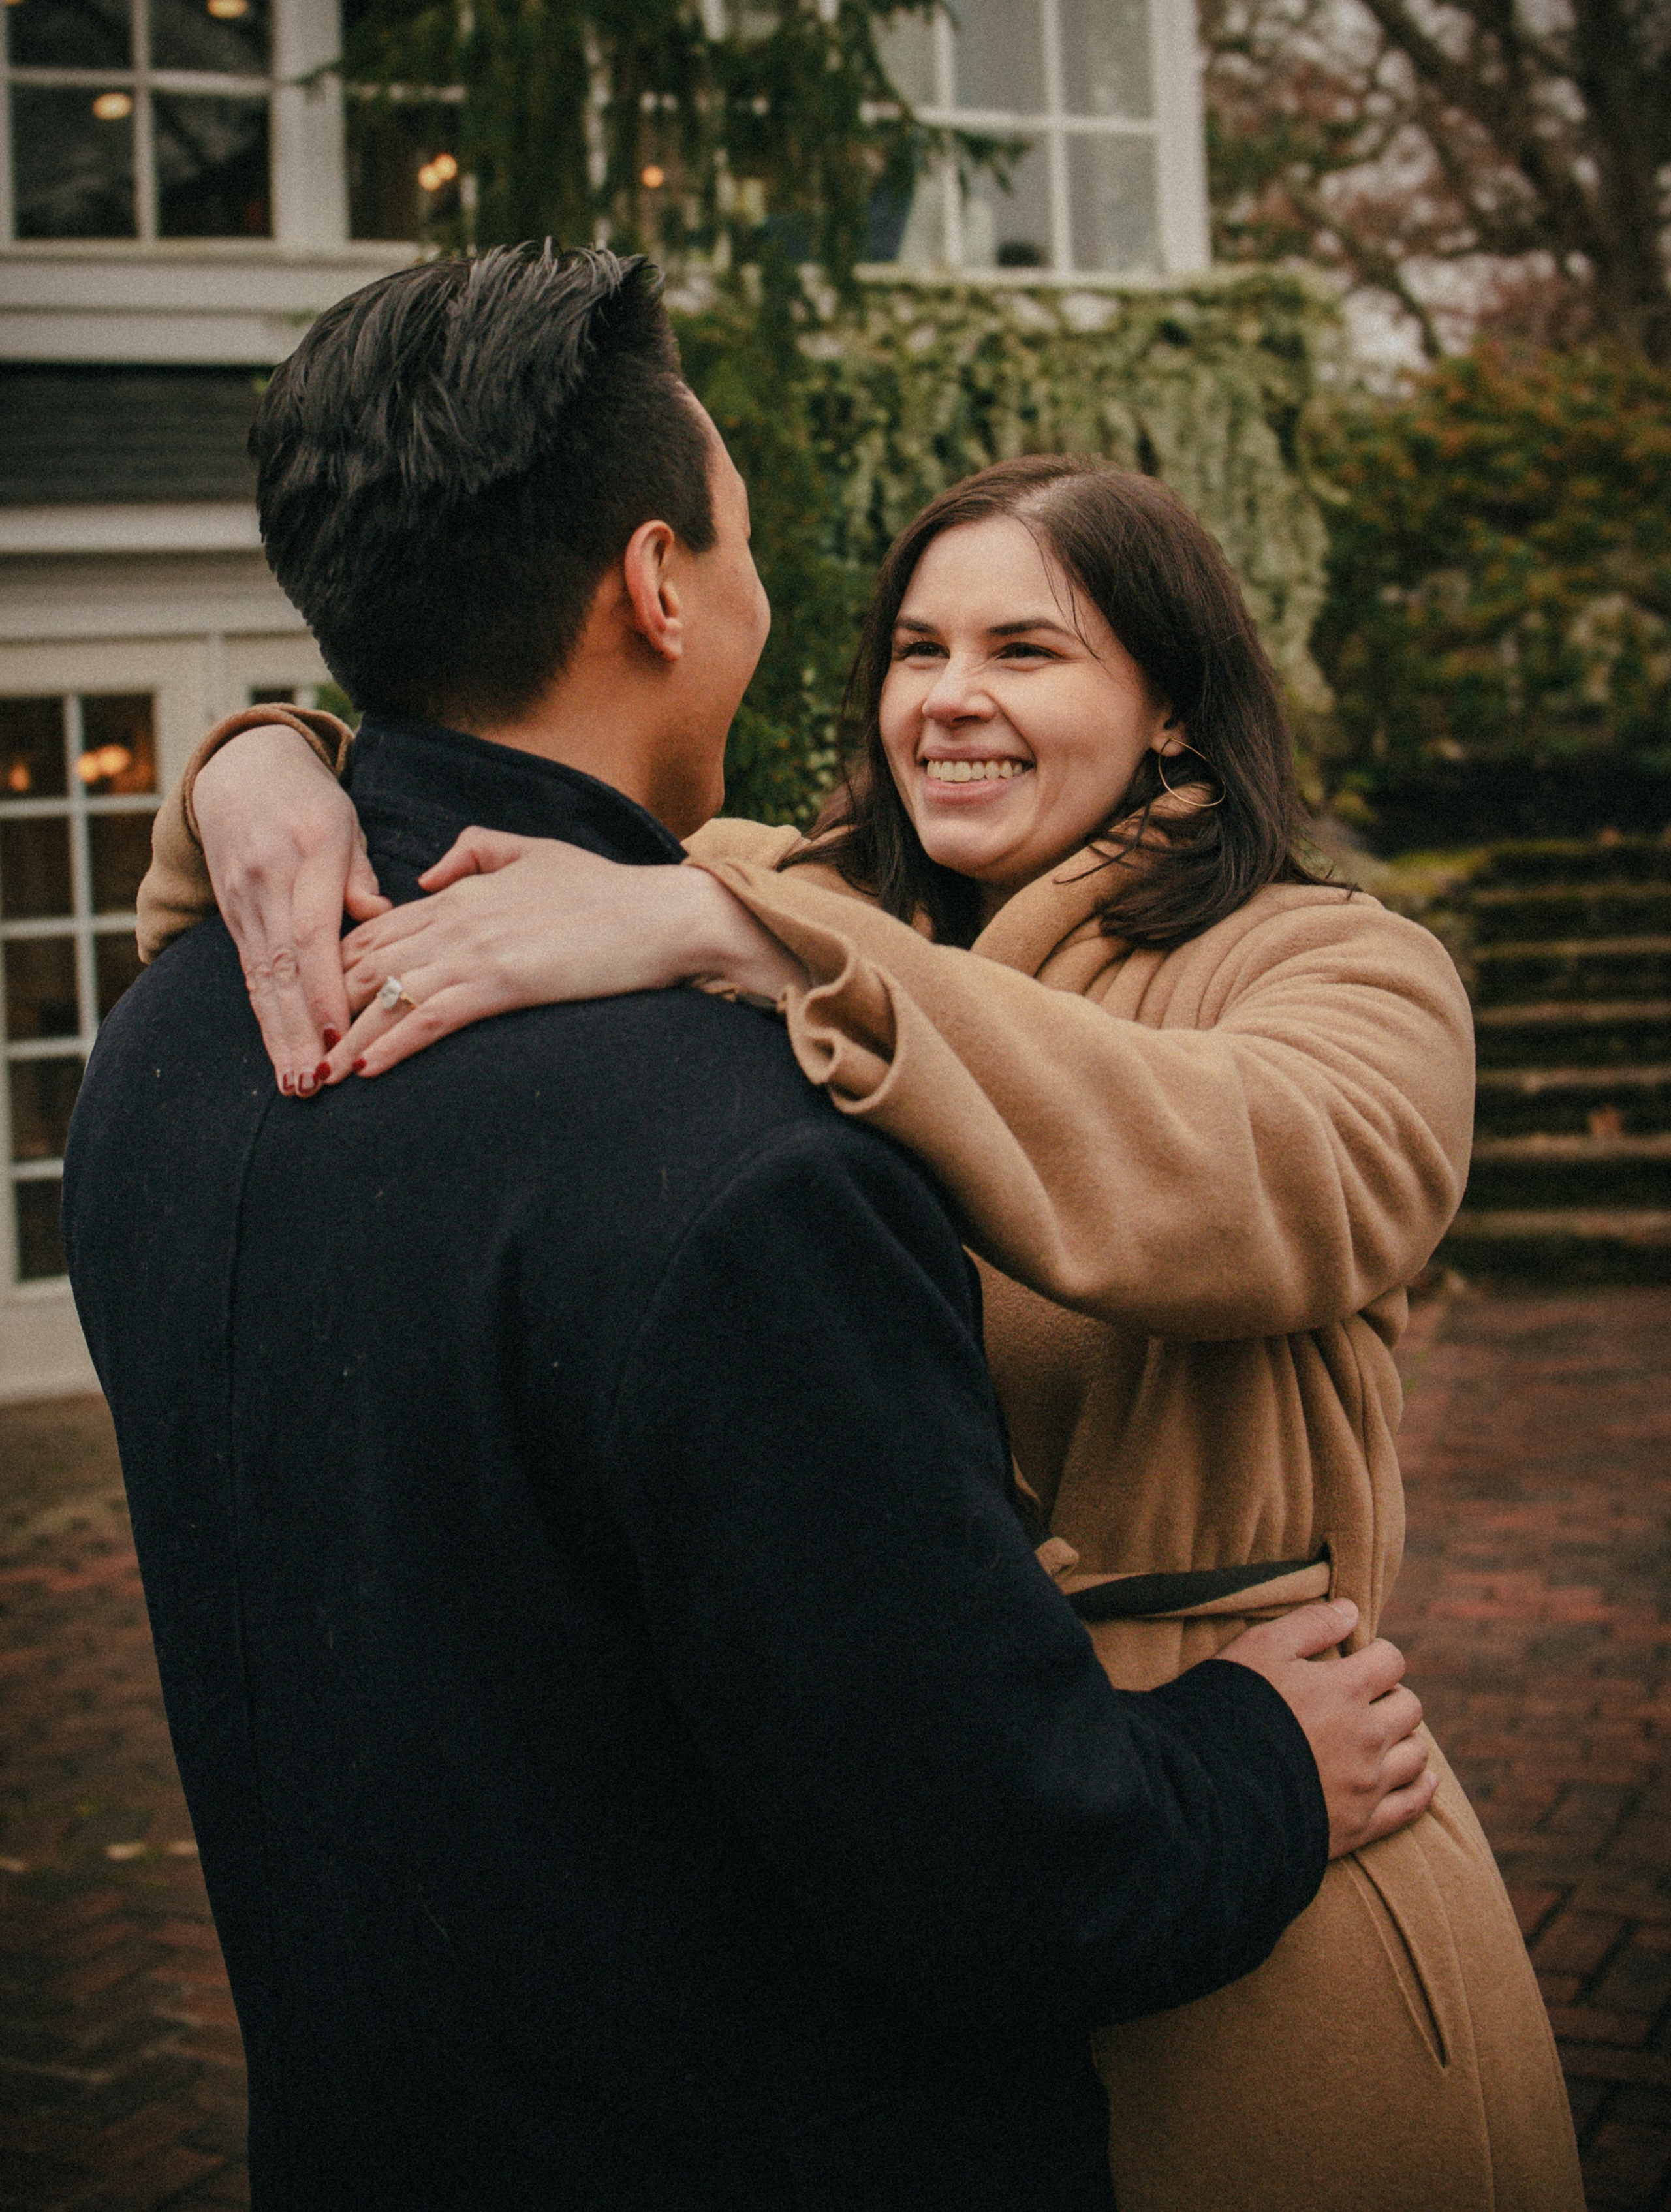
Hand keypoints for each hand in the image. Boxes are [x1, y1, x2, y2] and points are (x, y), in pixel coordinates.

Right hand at [194, 726, 389, 1092]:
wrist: (241, 773)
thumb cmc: (312, 804)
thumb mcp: (346, 824)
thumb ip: (360, 873)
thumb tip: (380, 914)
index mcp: (308, 853)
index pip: (313, 932)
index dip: (325, 988)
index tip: (341, 1035)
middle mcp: (267, 882)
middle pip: (282, 968)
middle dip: (299, 1030)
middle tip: (315, 1083)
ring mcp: (244, 902)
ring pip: (261, 979)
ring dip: (278, 1036)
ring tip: (295, 1085)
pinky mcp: (232, 918)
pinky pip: (249, 976)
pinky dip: (265, 1018)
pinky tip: (278, 1056)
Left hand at [324, 828, 807, 1081]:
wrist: (658, 915)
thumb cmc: (604, 888)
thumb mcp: (532, 851)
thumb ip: (474, 853)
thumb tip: (427, 872)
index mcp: (460, 892)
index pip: (378, 930)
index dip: (337, 968)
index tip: (312, 1002)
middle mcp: (456, 919)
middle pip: (368, 964)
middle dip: (327, 1009)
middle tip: (297, 1050)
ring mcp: (477, 952)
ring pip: (390, 995)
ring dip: (349, 1039)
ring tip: (319, 1074)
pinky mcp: (503, 983)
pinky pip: (433, 1017)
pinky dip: (395, 1044)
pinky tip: (368, 1069)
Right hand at [1216, 1600, 1435, 1858]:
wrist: (1208, 1791)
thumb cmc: (1228, 1709)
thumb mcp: (1259, 1649)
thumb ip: (1309, 1625)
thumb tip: (1351, 1610)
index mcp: (1345, 1690)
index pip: (1391, 1661)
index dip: (1377, 1655)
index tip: (1359, 1660)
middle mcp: (1366, 1737)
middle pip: (1409, 1707)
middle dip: (1392, 1695)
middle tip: (1365, 1698)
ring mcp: (1366, 1785)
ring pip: (1415, 1754)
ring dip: (1404, 1738)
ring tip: (1382, 1734)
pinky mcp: (1359, 1825)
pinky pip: (1411, 1807)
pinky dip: (1421, 1788)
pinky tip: (1422, 1778)